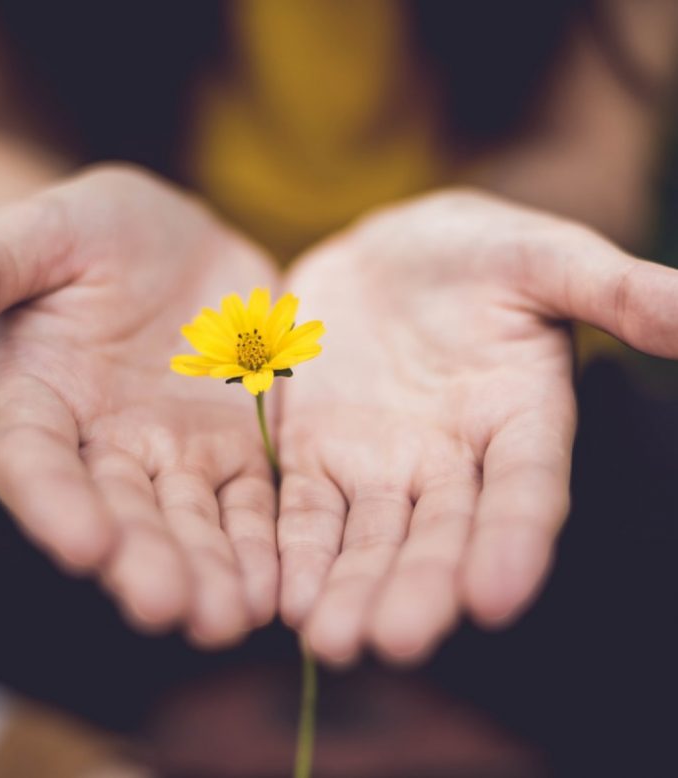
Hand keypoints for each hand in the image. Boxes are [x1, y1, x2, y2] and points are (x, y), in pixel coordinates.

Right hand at [0, 165, 279, 645]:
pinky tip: (276, 585)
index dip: (55, 504)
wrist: (185, 244)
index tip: (84, 544)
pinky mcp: (237, 450)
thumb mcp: (49, 234)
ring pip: (191, 521)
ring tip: (230, 619)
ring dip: (209, 570)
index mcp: (43, 401)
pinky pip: (250, 503)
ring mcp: (176, 454)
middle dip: (145, 560)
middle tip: (171, 608)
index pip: (36, 463)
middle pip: (121, 512)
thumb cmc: (102, 230)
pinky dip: (262, 542)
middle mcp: (106, 445)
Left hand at [277, 189, 677, 663]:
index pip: (525, 491)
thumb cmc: (478, 251)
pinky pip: (307, 510)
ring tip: (332, 641)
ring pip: (370, 539)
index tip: (495, 597)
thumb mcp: (544, 257)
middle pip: (441, 535)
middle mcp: (454, 461)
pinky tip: (286, 598)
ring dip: (352, 588)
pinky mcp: (318, 454)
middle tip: (395, 642)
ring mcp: (382, 464)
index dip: (515, 542)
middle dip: (419, 588)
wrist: (389, 254)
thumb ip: (615, 291)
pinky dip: (297, 551)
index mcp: (520, 420)